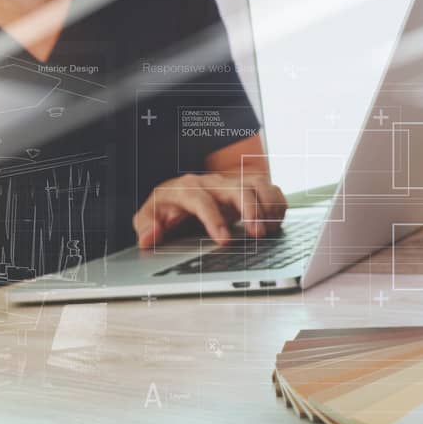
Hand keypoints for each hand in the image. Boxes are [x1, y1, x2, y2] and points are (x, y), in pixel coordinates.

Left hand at [133, 173, 287, 248]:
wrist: (180, 192)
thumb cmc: (165, 207)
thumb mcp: (148, 216)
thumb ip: (145, 227)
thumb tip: (150, 236)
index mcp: (186, 189)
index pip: (201, 200)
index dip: (214, 219)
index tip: (224, 240)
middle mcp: (211, 182)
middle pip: (237, 188)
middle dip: (251, 210)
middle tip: (257, 235)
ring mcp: (231, 183)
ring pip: (257, 185)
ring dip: (267, 207)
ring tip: (268, 231)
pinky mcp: (246, 187)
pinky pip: (269, 188)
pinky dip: (277, 204)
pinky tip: (275, 222)